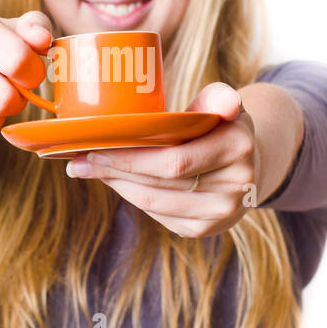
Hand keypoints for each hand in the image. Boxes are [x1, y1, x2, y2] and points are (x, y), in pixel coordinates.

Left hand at [64, 82, 260, 237]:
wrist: (247, 165)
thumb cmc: (221, 126)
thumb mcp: (223, 106)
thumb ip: (219, 98)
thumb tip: (226, 102)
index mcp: (239, 147)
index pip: (174, 160)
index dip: (129, 157)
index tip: (94, 145)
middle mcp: (236, 186)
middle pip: (159, 183)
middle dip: (113, 170)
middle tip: (79, 159)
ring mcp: (222, 213)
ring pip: (154, 202)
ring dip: (116, 185)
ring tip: (89, 169)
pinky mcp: (205, 229)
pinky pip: (159, 215)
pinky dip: (133, 197)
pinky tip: (116, 181)